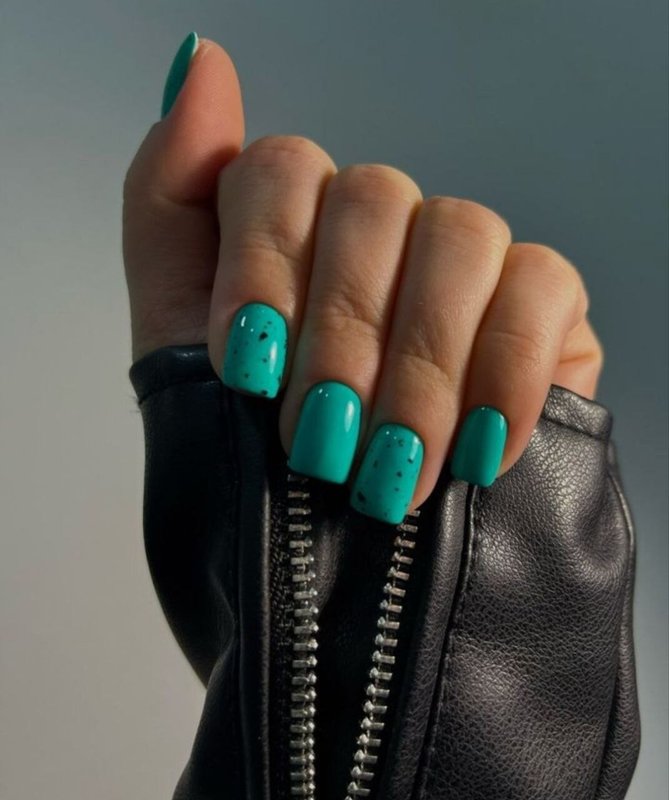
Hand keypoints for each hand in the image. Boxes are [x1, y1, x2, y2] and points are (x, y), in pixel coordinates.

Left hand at [123, 33, 603, 523]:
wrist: (346, 600)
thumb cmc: (254, 479)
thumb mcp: (178, 350)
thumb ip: (170, 208)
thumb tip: (199, 62)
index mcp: (291, 234)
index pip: (283, 170)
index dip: (264, 262)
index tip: (250, 368)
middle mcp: (378, 235)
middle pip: (376, 199)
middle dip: (343, 336)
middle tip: (319, 444)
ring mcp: (460, 264)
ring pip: (461, 232)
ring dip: (418, 368)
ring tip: (390, 473)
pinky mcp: (540, 306)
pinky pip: (542, 286)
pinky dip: (501, 373)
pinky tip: (473, 452)